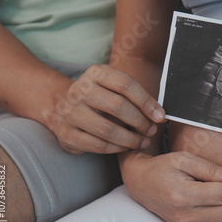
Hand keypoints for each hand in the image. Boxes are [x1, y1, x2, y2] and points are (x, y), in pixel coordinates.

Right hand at [43, 64, 165, 153]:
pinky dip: (117, 149)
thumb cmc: (100, 98)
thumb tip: (159, 115)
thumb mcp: (114, 88)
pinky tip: (126, 147)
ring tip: (143, 141)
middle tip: (152, 131)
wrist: (61, 106)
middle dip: (140, 122)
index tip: (160, 116)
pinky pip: (98, 145)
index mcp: (96, 73)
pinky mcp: (66, 133)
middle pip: (118, 106)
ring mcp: (70, 112)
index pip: (126, 84)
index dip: (147, 102)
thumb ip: (135, 97)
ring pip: (108, 130)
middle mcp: (80, 90)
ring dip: (131, 139)